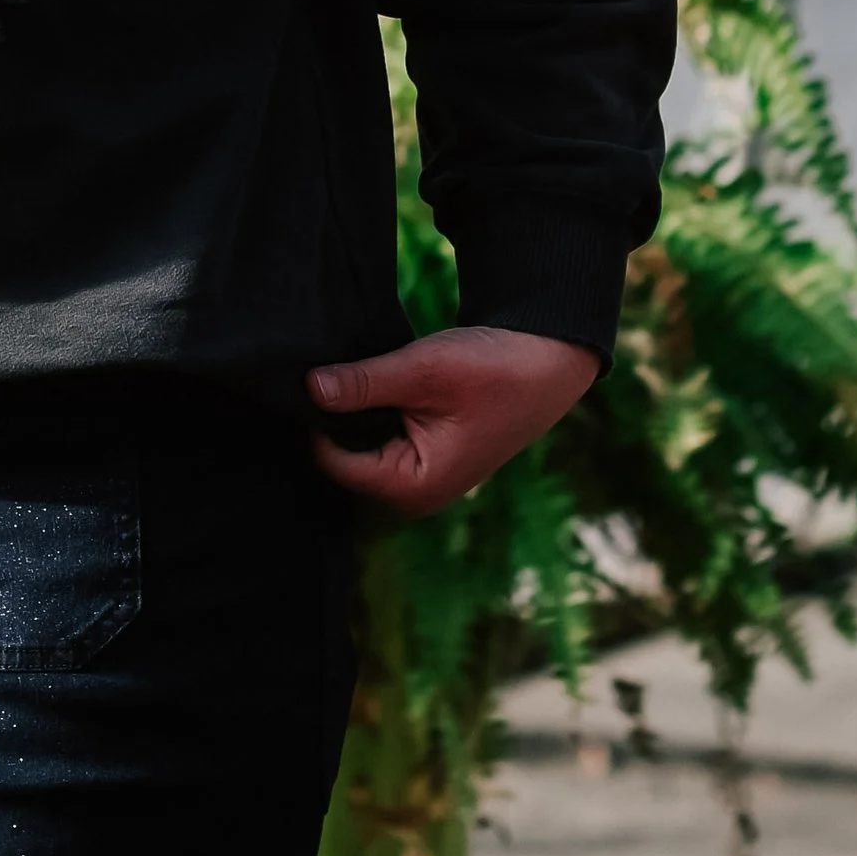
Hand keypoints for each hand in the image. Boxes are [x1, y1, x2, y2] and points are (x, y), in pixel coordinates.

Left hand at [308, 326, 598, 516]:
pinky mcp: (425, 457)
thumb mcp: (423, 370)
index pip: (334, 462)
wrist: (548, 359)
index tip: (311, 377)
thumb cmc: (493, 369)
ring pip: (361, 447)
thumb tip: (308, 388)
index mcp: (414, 488)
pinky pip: (380, 439)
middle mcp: (414, 495)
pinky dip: (374, 413)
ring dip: (356, 413)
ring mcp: (421, 479)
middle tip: (332, 370)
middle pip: (344, 459)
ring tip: (357, 373)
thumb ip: (363, 384)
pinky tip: (373, 383)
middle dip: (335, 418)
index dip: (317, 420)